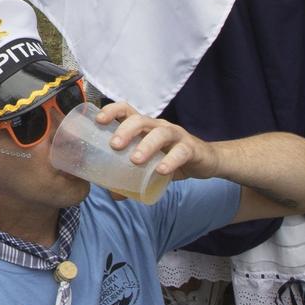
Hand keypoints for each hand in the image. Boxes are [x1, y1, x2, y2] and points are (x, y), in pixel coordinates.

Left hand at [97, 101, 216, 180]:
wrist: (205, 161)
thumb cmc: (170, 158)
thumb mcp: (149, 165)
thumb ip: (131, 176)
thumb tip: (112, 194)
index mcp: (144, 127)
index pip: (127, 110)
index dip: (112, 111)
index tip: (99, 121)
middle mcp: (158, 126)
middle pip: (140, 119)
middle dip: (125, 130)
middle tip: (114, 145)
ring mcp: (176, 135)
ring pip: (160, 133)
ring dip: (146, 145)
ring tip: (135, 160)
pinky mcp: (190, 148)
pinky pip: (181, 152)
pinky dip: (170, 161)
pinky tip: (161, 170)